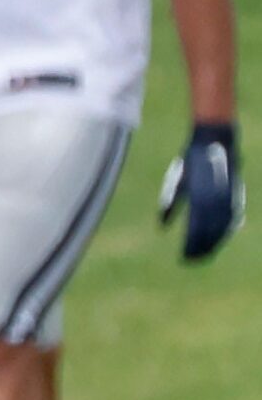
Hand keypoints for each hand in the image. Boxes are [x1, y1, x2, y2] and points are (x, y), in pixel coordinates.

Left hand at [158, 121, 243, 260]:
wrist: (216, 140)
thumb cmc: (193, 160)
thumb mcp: (179, 181)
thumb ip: (171, 203)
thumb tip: (162, 226)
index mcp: (200, 196)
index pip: (197, 229)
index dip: (192, 245)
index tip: (185, 257)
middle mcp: (216, 199)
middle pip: (211, 232)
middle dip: (203, 247)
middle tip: (193, 260)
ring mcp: (228, 197)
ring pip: (223, 227)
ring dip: (215, 242)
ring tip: (205, 253)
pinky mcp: (236, 194)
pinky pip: (232, 218)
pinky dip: (226, 231)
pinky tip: (220, 238)